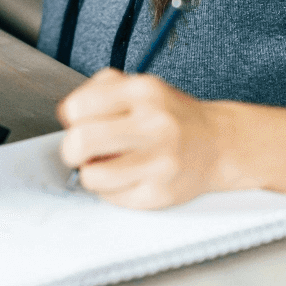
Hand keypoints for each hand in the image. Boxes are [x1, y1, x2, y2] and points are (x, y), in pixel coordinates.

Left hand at [57, 69, 240, 209]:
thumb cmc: (169, 117)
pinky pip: (112, 197)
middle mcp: (155, 125)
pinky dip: (112, 189)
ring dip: (91, 173)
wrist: (218, 144)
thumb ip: (97, 93)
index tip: (81, 123)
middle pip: (80, 142)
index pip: (77, 107)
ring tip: (107, 164)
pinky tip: (130, 176)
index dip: (71, 119)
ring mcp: (161, 162)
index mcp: (144, 92)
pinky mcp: (162, 193)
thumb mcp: (137, 88)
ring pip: (92, 176)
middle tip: (82, 150)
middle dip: (72, 149)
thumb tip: (66, 118)